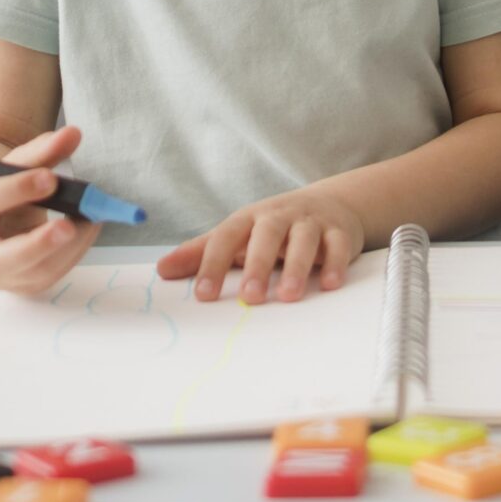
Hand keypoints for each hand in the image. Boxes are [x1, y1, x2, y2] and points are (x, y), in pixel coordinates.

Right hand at [0, 123, 101, 296]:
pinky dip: (74, 253)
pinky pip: (50, 276)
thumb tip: (74, 134)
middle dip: (37, 244)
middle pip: (1, 259)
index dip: (16, 190)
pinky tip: (88, 229)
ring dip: (68, 249)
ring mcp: (0, 275)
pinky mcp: (22, 284)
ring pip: (32, 273)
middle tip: (68, 226)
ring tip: (92, 220)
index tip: (50, 177)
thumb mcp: (9, 167)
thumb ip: (41, 151)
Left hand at [157, 186, 365, 304]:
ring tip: (288, 296)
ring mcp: (310, 222)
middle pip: (267, 234)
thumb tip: (161, 270)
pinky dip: (336, 263)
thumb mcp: (237, 235)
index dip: (213, 264)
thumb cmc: (272, 228)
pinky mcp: (339, 231)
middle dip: (258, 265)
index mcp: (249, 218)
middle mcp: (279, 216)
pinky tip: (330, 285)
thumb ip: (201, 253)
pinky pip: (338, 245)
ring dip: (297, 267)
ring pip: (304, 240)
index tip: (204, 295)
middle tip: (250, 297)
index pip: (226, 237)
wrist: (328, 204)